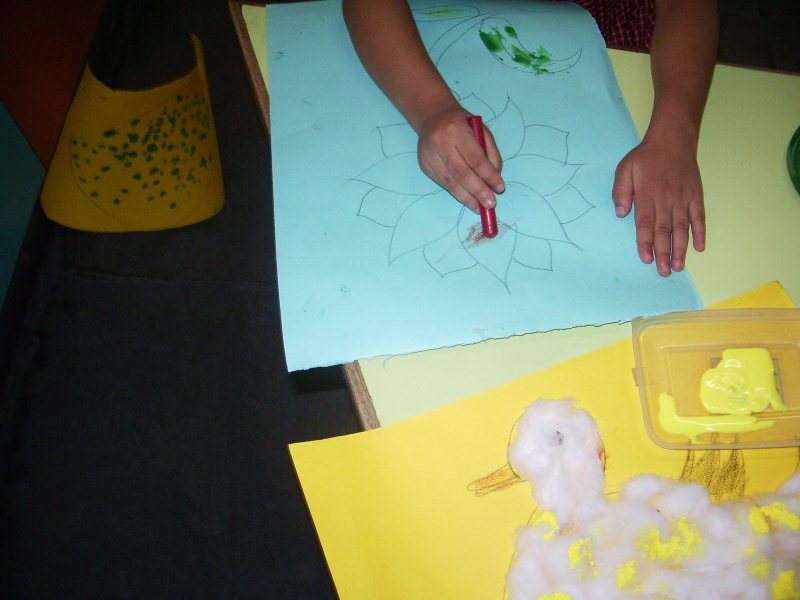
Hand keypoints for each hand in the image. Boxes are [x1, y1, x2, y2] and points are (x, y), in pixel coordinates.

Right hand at [417, 106, 504, 212]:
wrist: (433, 118)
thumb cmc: (462, 124)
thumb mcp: (481, 130)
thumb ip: (490, 153)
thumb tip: (495, 180)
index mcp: (456, 130)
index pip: (474, 158)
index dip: (488, 175)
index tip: (499, 188)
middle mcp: (439, 143)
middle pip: (461, 173)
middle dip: (478, 190)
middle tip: (490, 204)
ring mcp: (429, 156)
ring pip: (450, 182)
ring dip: (466, 198)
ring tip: (479, 208)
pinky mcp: (424, 166)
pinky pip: (443, 183)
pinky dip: (457, 193)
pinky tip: (468, 200)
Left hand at [612, 131, 705, 275]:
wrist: (673, 139)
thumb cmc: (645, 157)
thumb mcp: (624, 168)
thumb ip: (620, 191)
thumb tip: (620, 213)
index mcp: (647, 195)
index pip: (645, 224)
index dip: (645, 242)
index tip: (646, 259)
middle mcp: (666, 199)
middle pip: (664, 230)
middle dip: (664, 252)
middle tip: (664, 272)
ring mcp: (683, 198)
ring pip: (682, 227)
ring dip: (681, 248)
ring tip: (679, 266)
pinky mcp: (696, 195)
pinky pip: (699, 217)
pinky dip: (700, 232)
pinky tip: (700, 247)